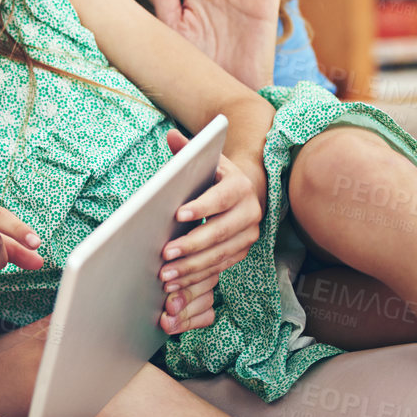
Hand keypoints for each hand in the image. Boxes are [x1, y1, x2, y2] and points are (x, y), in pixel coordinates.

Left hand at [156, 130, 261, 334]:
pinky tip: (177, 282)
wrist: (244, 190)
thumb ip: (187, 149)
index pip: (220, 198)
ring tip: (166, 274)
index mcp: (240, 186)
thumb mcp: (204, 159)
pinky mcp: (242, 251)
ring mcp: (249, 235)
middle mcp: (251, 211)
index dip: (201, 207)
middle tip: (165, 254)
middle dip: (191, 245)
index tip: (178, 215)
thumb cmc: (214, 175)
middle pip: (220, 232)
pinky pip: (220, 267)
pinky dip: (198, 276)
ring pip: (220, 254)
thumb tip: (172, 135)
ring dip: (192, 267)